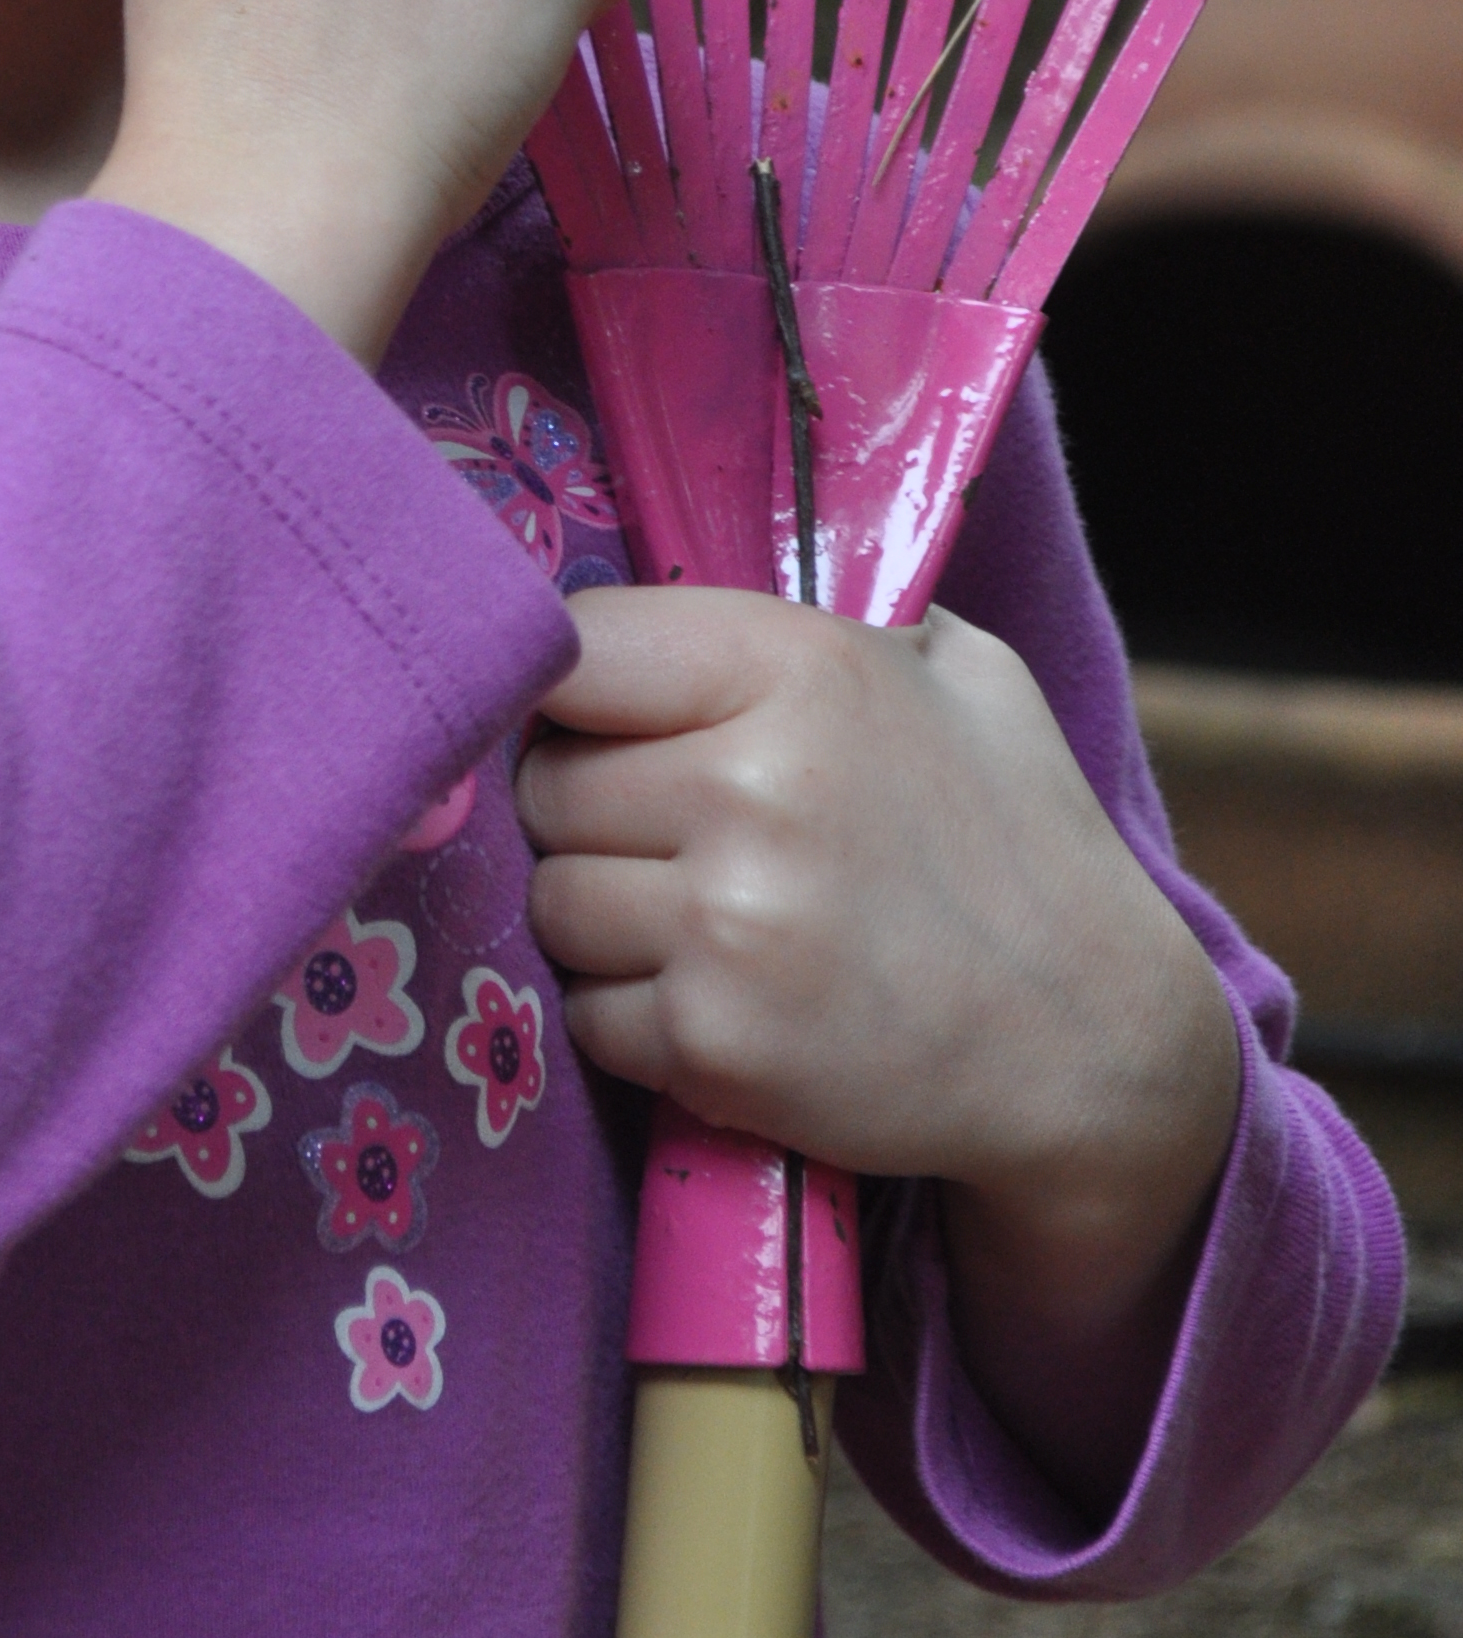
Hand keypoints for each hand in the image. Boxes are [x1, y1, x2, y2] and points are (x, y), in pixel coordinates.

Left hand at [519, 587, 1242, 1507]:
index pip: (571, 645)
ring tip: (704, 919)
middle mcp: (749, 786)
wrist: (1095, 1046)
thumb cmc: (1018, 841)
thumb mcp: (955, 670)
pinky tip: (724, 998)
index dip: (570, 686)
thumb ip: (814, 616)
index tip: (602, 720)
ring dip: (604, 916)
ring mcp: (726, 926)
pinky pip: (587, 1013)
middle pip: (542, 784)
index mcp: (798, 667)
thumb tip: (665, 591)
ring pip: (552, 902)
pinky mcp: (713, 1046)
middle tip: (673, 835)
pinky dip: (634, 1014)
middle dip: (586, 809)